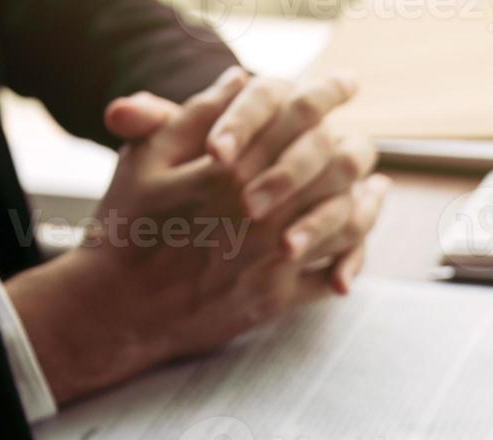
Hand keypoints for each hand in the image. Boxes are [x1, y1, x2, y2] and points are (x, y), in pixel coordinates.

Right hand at [8, 68, 388, 404]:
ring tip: (375, 192)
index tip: (346, 85)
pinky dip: (351, 259)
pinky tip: (355, 245)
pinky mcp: (277, 299)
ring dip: (366, 204)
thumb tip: (240, 79)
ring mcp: (274, 258)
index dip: (327, 95)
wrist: (117, 307)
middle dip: (354, 150)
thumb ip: (197, 115)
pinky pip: (333, 276)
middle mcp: (262, 212)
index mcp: (231, 169)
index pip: (297, 120)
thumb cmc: (126, 227)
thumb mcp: (148, 157)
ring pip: (346, 222)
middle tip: (360, 145)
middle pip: (336, 167)